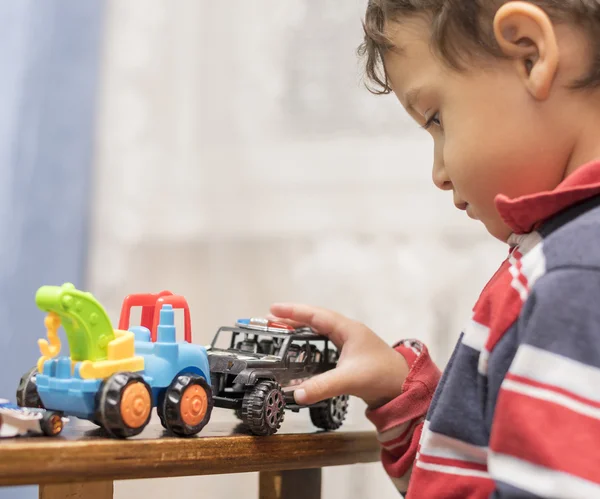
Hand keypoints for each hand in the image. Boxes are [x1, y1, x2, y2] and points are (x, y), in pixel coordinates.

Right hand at [269, 303, 408, 408]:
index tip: (273, 309)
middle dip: (293, 318)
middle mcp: (348, 332)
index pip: (316, 315)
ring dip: (301, 330)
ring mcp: (349, 343)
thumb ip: (322, 386)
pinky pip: (325, 343)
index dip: (294, 311)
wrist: (404, 387)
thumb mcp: (349, 379)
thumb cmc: (383, 376)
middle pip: (315, 319)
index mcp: (348, 329)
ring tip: (282, 331)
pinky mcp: (349, 355)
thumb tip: (296, 394)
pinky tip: (302, 350)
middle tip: (271, 319)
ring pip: (320, 331)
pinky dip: (310, 343)